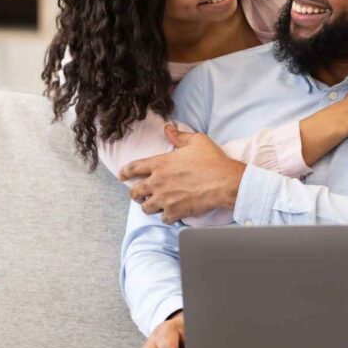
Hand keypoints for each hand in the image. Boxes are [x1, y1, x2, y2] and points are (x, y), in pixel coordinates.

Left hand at [119, 125, 246, 221]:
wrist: (225, 182)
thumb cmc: (212, 160)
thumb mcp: (196, 141)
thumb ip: (178, 135)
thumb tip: (168, 128)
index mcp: (160, 163)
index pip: (133, 168)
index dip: (124, 173)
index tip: (122, 176)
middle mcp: (158, 182)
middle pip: (134, 192)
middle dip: (135, 194)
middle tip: (140, 194)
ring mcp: (165, 198)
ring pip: (146, 208)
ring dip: (150, 206)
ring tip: (156, 205)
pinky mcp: (175, 211)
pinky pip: (163, 219)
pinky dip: (166, 217)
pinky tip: (172, 213)